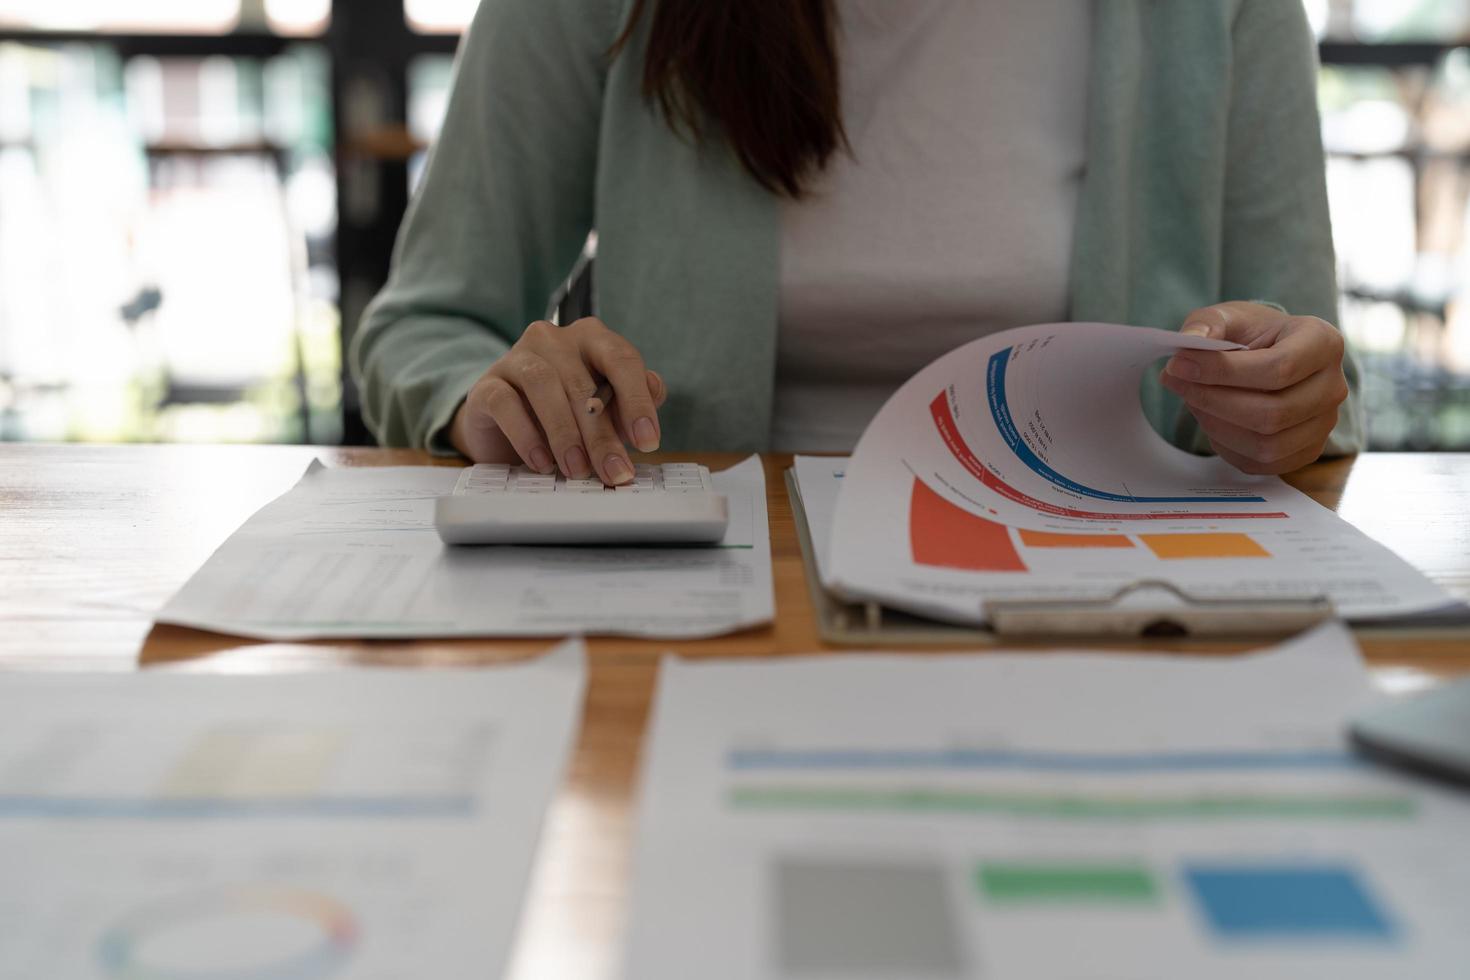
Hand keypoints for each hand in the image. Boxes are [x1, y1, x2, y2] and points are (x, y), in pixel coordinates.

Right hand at [450, 318, 666, 484]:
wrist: (504, 426)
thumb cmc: (566, 413)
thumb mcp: (605, 409)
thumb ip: (631, 401)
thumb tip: (654, 392)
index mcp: (592, 338)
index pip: (621, 359)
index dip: (637, 401)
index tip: (648, 442)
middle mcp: (553, 339)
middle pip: (584, 383)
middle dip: (603, 435)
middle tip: (615, 472)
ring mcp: (516, 357)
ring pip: (544, 385)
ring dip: (565, 433)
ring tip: (577, 470)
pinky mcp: (487, 385)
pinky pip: (505, 402)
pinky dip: (526, 435)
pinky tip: (541, 462)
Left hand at [1160, 302, 1348, 474]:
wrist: (1269, 355)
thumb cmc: (1251, 335)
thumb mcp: (1228, 316)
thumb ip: (1205, 324)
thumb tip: (1186, 345)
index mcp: (1323, 343)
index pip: (1278, 368)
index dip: (1223, 372)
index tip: (1178, 364)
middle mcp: (1334, 386)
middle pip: (1272, 413)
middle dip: (1213, 401)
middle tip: (1176, 383)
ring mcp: (1324, 423)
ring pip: (1266, 444)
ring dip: (1216, 426)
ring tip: (1193, 400)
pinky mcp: (1307, 451)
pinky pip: (1261, 463)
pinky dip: (1226, 446)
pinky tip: (1211, 420)